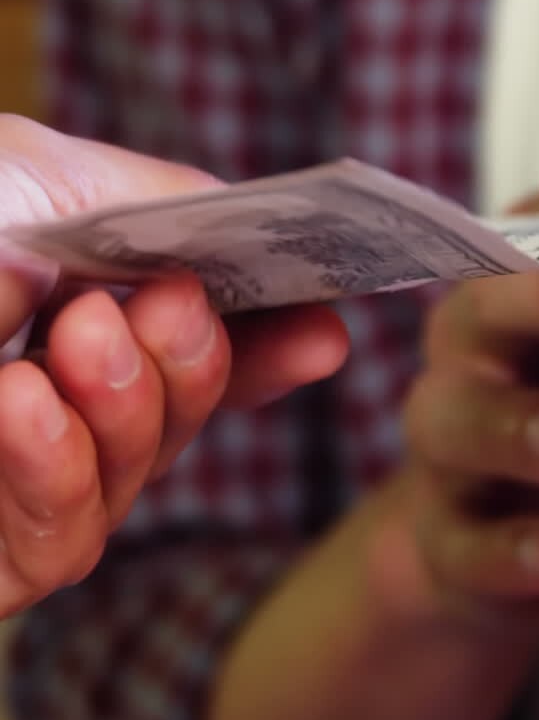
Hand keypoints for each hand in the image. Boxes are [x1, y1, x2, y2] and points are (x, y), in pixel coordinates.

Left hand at [0, 115, 348, 615]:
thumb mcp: (39, 173)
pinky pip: (58, 546)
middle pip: (179, 417)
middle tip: (163, 307)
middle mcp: (49, 401)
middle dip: (195, 365)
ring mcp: (11, 487)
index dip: (267, 344)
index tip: (326, 326)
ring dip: (127, 413)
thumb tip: (240, 225)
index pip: (192, 344)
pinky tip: (16, 410)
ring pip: (134, 485)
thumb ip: (157, 200)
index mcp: (70, 311)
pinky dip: (53, 472)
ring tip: (80, 343)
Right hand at [397, 269, 538, 625]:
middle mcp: (464, 363)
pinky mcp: (442, 545)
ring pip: (451, 427)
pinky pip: (459, 545)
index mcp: (509, 303)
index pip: (529, 253)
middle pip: (474, 315)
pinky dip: (508, 553)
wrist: (517, 548)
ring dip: (516, 431)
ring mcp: (444, 455)